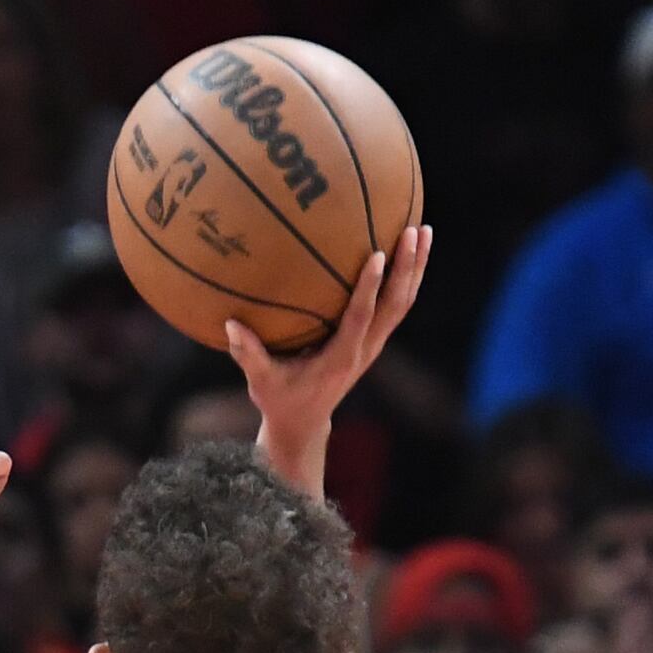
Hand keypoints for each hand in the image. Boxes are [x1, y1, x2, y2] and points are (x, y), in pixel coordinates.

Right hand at [226, 226, 428, 492]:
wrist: (305, 424)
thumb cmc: (281, 400)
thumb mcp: (261, 383)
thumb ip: (248, 354)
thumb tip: (229, 324)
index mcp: (340, 357)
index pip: (361, 317)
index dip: (370, 287)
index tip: (378, 255)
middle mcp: (365, 349)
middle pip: (396, 305)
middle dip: (407, 267)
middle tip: (413, 229)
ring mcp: (374, 344)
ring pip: (403, 302)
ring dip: (416, 267)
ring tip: (423, 229)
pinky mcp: (374, 339)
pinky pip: (396, 305)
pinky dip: (406, 277)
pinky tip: (408, 249)